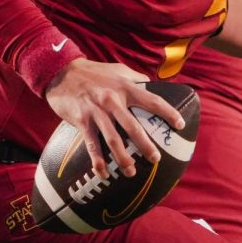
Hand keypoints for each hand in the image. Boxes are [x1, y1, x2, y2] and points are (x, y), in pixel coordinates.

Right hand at [44, 59, 185, 177]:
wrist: (61, 72)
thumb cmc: (94, 72)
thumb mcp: (118, 69)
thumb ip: (136, 78)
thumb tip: (153, 85)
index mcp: (125, 87)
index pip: (152, 100)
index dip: (168, 113)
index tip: (180, 124)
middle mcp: (112, 100)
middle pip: (133, 126)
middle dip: (145, 145)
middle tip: (155, 159)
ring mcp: (97, 112)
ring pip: (113, 139)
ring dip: (123, 158)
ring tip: (131, 172)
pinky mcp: (82, 120)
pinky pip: (91, 144)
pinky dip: (98, 161)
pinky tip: (103, 173)